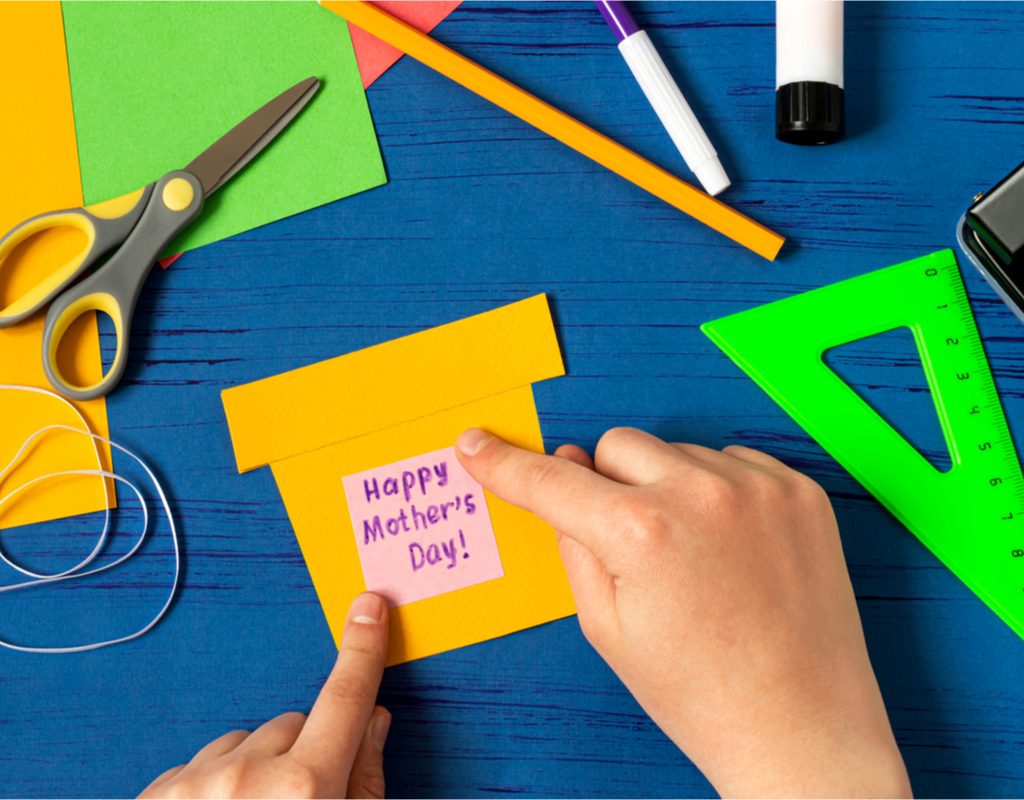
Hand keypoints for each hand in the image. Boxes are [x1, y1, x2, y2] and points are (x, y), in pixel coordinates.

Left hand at [140, 593, 390, 798]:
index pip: (347, 700)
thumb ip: (364, 780)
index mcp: (306, 788)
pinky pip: (196, 766)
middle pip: (291, 725)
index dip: (363, 652)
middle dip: (299, 753)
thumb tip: (371, 722)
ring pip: (241, 744)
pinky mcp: (158, 795)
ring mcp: (197, 786)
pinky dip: (208, 789)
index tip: (369, 607)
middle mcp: (250, 779)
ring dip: (251, 771)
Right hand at [456, 427, 910, 797]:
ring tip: (694, 558)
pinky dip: (720, 492)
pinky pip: (734, 461)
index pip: (551, 482)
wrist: (802, 729)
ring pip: (677, 451)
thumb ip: (572, 541)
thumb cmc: (700, 693)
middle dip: (608, 483)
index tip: (474, 443)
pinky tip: (731, 548)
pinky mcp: (801, 491)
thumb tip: (559, 473)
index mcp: (640, 534)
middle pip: (617, 445)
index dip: (503, 463)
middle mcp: (701, 494)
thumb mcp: (607, 628)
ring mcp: (759, 487)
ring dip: (668, 488)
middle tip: (630, 543)